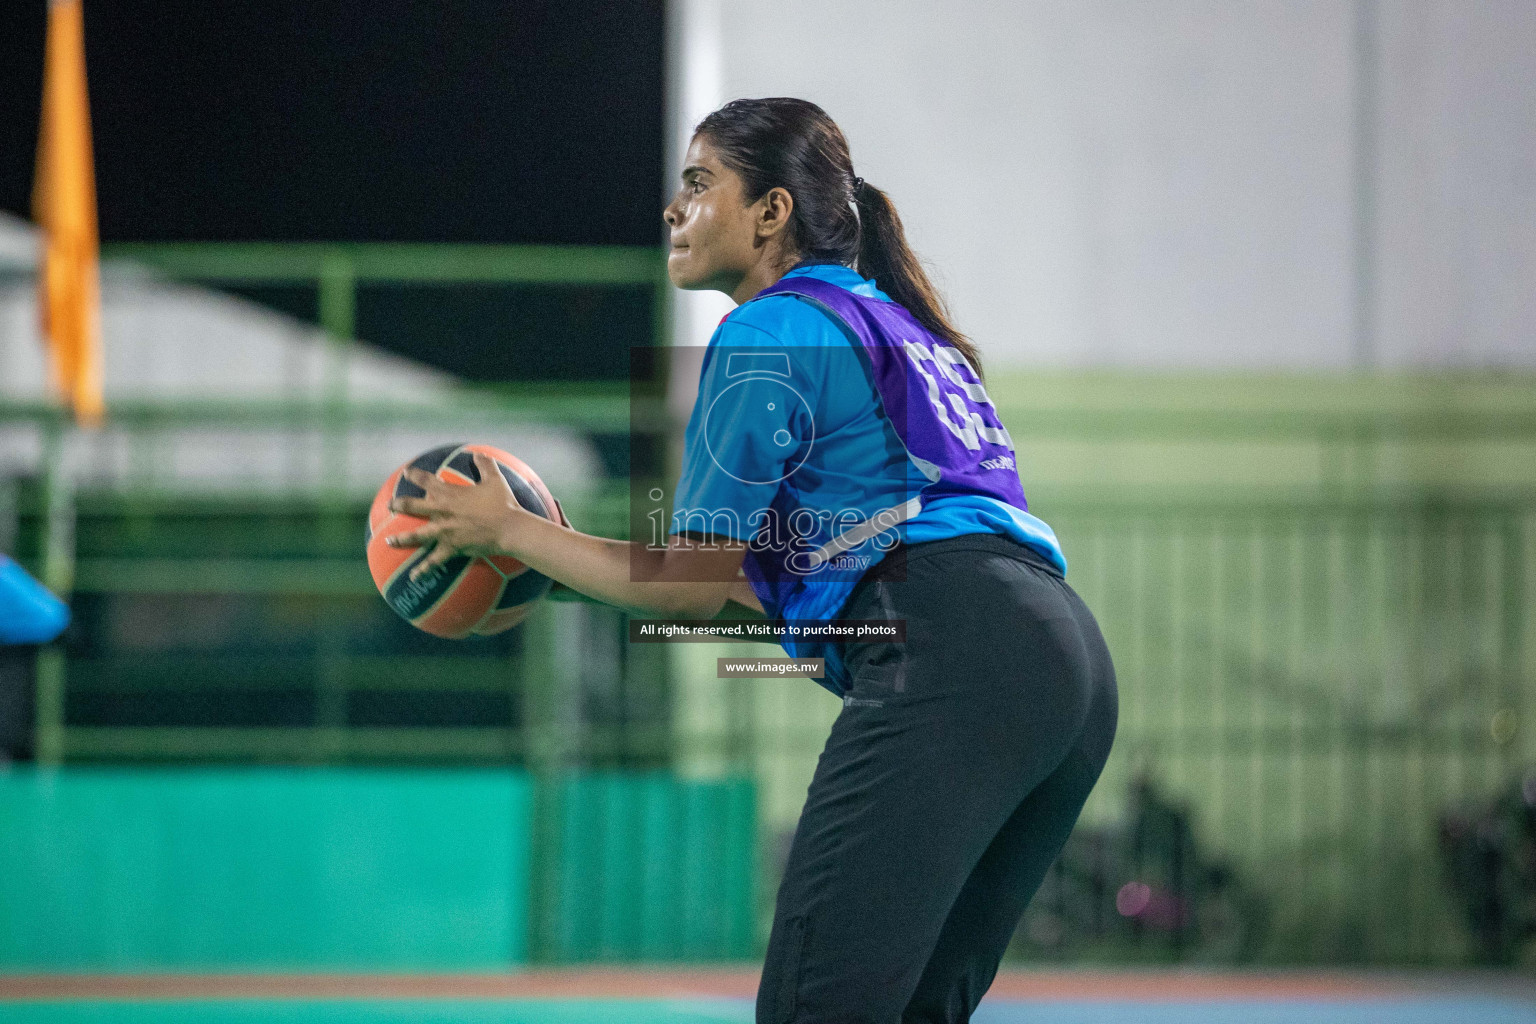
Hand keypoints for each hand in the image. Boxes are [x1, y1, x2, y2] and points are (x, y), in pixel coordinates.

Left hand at [386, 451, 530, 580]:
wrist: (509, 528)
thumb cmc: (503, 503)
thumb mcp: (495, 479)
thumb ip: (485, 464)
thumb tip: (478, 453)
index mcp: (449, 493)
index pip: (426, 481)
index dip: (414, 476)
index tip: (407, 473)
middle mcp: (441, 511)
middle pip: (412, 507)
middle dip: (399, 505)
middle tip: (390, 505)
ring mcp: (444, 531)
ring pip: (416, 536)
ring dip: (401, 538)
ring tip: (389, 541)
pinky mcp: (451, 548)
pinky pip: (433, 561)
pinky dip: (423, 570)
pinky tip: (413, 577)